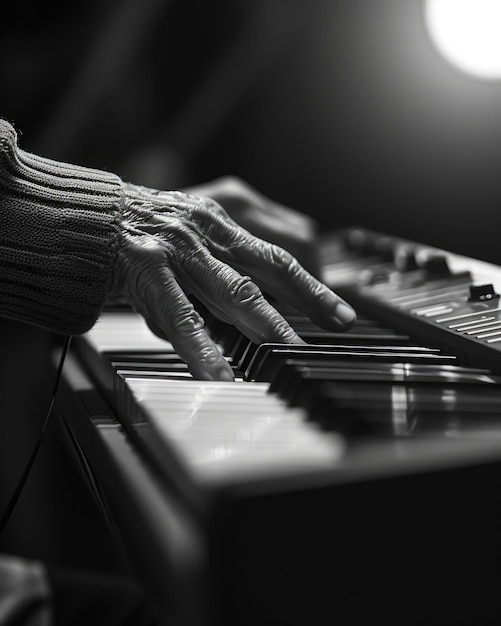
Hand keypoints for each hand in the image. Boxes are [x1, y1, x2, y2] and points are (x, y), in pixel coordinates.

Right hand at [111, 184, 355, 380]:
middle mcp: (209, 227)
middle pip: (272, 263)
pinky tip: (218, 373)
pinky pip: (181, 315)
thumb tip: (259, 308)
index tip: (331, 302)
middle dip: (311, 294)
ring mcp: (180, 247)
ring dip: (266, 322)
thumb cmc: (145, 230)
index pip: (281, 245)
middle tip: (341, 321)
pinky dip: (202, 347)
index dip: (309, 277)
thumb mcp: (194, 232)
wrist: (85, 216)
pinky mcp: (148, 269)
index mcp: (225, 216)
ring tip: (290, 350)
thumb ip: (227, 266)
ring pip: (233, 288)